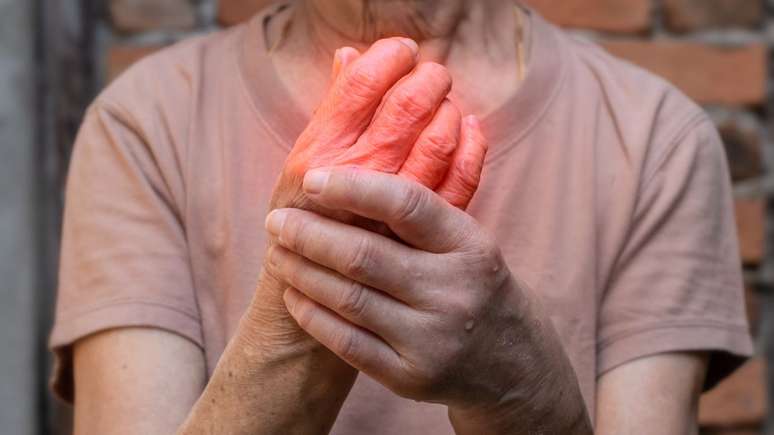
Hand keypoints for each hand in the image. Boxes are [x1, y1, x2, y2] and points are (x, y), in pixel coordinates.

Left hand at [250, 37, 487, 346]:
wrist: (508, 362)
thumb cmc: (474, 282)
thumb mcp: (467, 238)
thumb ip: (425, 195)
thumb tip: (377, 130)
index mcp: (469, 244)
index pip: (406, 204)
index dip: (353, 187)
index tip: (311, 179)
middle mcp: (453, 291)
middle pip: (365, 255)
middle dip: (309, 233)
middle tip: (276, 219)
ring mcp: (432, 339)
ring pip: (349, 298)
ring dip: (301, 271)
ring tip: (277, 250)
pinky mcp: (410, 376)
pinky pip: (347, 343)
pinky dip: (312, 315)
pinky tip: (294, 294)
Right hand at [271, 38, 486, 213]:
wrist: (308, 299)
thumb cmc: (302, 226)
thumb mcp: (301, 166)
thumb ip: (330, 112)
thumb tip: (349, 56)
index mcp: (322, 154)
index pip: (361, 86)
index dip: (388, 58)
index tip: (401, 51)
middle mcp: (358, 176)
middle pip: (406, 108)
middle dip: (426, 80)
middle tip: (432, 73)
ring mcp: (395, 207)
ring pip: (438, 141)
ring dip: (449, 110)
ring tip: (445, 101)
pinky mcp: (424, 233)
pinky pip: (461, 181)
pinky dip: (472, 147)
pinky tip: (469, 129)